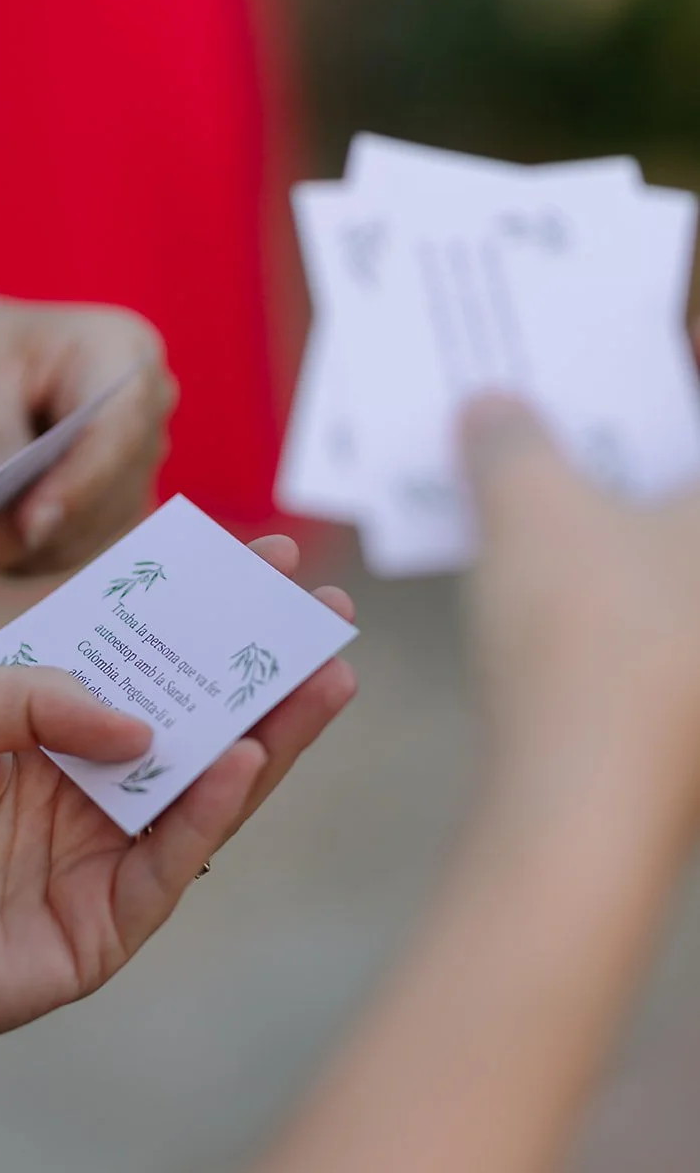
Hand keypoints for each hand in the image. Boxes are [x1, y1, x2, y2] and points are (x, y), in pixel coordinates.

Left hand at [0, 295, 176, 580]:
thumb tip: (23, 523)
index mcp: (123, 355)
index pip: (117, 432)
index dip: (79, 485)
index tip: (30, 527)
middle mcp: (140, 421)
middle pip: (96, 500)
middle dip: (15, 534)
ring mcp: (123, 476)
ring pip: (69, 541)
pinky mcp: (94, 521)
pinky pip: (44, 556)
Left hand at [0, 539, 355, 1080]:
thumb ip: (40, 691)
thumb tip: (141, 723)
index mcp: (41, 728)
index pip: (142, 663)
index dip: (200, 616)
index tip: (263, 559)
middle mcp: (83, 788)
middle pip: (194, 722)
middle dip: (260, 669)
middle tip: (325, 614)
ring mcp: (98, 858)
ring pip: (206, 791)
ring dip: (271, 735)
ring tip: (327, 677)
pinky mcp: (102, 925)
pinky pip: (170, 862)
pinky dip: (212, 811)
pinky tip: (248, 757)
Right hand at [461, 394, 699, 844]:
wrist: (588, 806)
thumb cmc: (583, 635)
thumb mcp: (528, 506)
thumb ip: (510, 440)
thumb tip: (493, 409)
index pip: (692, 416)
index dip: (655, 373)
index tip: (590, 366)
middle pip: (682, 496)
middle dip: (621, 454)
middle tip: (547, 429)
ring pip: (668, 563)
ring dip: (610, 526)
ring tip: (527, 506)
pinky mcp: (695, 718)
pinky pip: (656, 624)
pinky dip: (609, 595)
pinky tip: (544, 598)